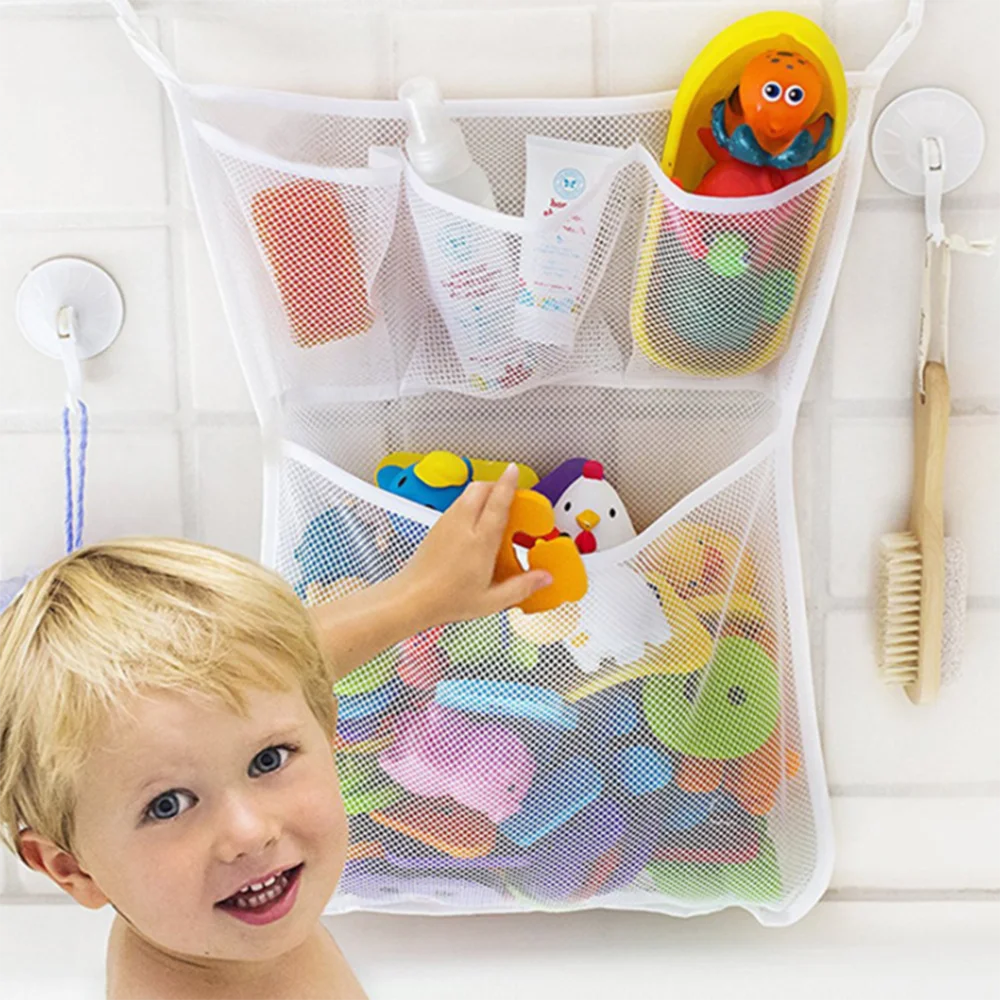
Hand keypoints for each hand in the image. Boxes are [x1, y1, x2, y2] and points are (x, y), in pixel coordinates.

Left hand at [397, 463, 552, 628]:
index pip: (497, 503)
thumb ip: (522, 587)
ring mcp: (445, 524)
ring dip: (482, 493)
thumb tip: (544, 578)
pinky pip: (456, 505)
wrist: (410, 600)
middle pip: (480, 489)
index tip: (514, 471)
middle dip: (496, 484)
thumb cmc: (445, 601)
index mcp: (479, 542)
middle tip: (510, 494)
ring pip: (466, 494)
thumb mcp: (492, 601)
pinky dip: (470, 504)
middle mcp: (461, 527)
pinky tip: (475, 525)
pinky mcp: (436, 528)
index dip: (508, 484)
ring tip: (494, 509)